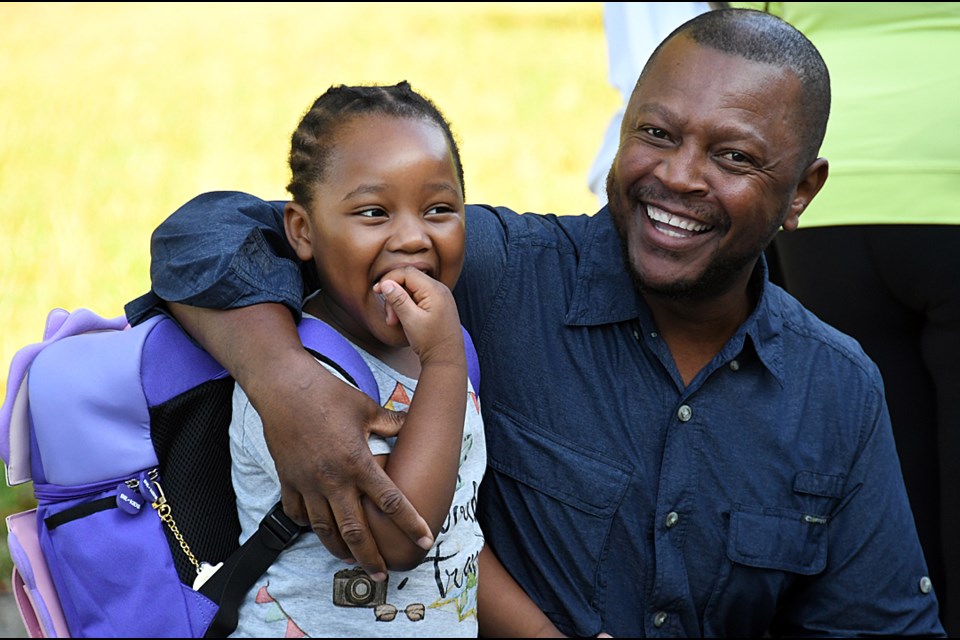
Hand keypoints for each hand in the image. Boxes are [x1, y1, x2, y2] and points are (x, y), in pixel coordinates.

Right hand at [254, 348, 435, 580]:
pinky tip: (320, 531)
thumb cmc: (328, 394)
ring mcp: (307, 483)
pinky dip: (309, 526)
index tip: (425, 540)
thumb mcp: (367, 407)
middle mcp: (332, 479)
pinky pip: (297, 514)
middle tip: (382, 574)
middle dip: (370, 557)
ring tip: (352, 561)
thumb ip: (392, 423)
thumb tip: (413, 425)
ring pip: (324, 529)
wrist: (283, 388)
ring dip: (339, 549)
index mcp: (357, 462)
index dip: (410, 523)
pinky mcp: (287, 481)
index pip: (390, 501)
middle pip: (354, 530)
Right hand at [374, 266, 463, 366]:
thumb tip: (386, 283)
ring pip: (412, 290)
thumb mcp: (410, 320)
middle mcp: (440, 289)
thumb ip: (398, 300)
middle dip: (394, 296)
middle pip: (409, 281)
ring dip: (399, 303)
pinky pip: (419, 298)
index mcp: (435, 290)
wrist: (447, 359)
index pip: (407, 273)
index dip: (389, 279)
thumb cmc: (431, 342)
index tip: (376, 291)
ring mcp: (441, 297)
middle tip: (389, 317)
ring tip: (394, 322)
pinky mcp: (438, 305)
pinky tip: (403, 321)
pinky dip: (408, 307)